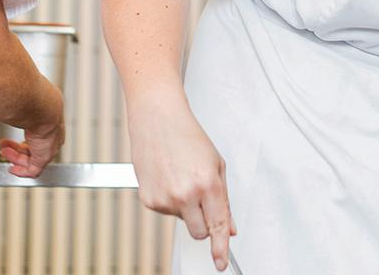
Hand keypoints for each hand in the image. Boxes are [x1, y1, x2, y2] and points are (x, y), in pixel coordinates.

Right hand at [0, 90, 65, 177]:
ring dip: (18, 157)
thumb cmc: (30, 94)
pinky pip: (35, 169)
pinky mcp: (45, 155)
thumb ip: (14, 92)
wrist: (42, 105)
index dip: (28, 132)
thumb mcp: (23, 91)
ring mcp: (51, 142)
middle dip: (21, 147)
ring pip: (36, 157)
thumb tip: (0, 81)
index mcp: (51, 109)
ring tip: (4, 152)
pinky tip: (13, 168)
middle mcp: (53, 127)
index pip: (42, 126)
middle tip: (6, 146)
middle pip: (39, 143)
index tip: (15, 134)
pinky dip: (22, 171)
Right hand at [130, 95, 235, 271]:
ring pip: (182, 221)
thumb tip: (230, 226)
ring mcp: (165, 199)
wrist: (157, 118)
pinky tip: (168, 178)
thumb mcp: (216, 164)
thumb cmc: (187, 135)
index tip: (221, 262)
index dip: (221, 248)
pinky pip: (165, 212)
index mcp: (207, 183)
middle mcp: (185, 194)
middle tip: (201, 201)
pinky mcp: (148, 200)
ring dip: (185, 207)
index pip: (218, 226)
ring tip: (182, 177)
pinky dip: (169, 200)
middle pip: (200, 232)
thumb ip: (224, 199)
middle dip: (204, 224)